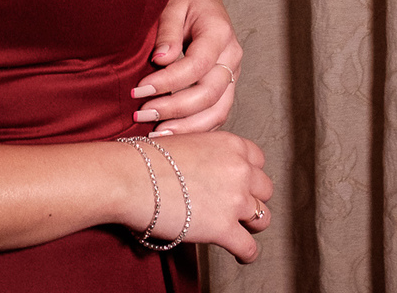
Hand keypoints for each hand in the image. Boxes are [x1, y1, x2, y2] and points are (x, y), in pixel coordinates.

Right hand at [119, 130, 270, 263]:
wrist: (131, 177)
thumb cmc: (149, 159)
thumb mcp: (187, 142)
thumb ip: (208, 154)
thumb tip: (208, 169)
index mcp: (230, 144)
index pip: (258, 160)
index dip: (250, 174)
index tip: (242, 183)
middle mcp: (238, 169)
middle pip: (265, 189)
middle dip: (253, 199)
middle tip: (238, 207)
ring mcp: (234, 199)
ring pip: (263, 218)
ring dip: (252, 225)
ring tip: (240, 230)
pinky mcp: (224, 228)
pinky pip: (250, 248)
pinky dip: (246, 254)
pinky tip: (240, 254)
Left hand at [131, 0, 242, 134]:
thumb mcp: (172, 4)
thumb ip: (168, 31)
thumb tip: (161, 60)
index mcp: (220, 32)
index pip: (197, 65)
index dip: (168, 82)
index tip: (139, 90)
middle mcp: (232, 56)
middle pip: (209, 94)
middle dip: (174, 109)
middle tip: (142, 114)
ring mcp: (232, 73)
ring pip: (218, 111)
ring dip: (187, 127)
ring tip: (155, 133)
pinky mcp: (226, 85)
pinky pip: (217, 114)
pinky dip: (196, 128)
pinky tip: (172, 133)